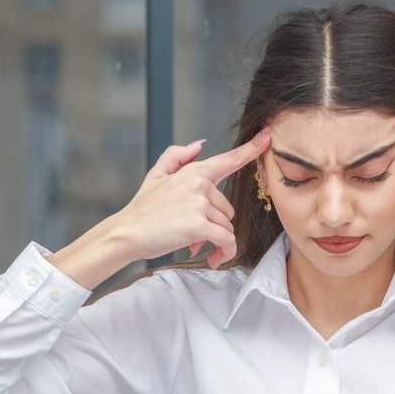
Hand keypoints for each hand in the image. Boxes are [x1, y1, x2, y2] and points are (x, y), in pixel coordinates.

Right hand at [112, 127, 272, 268]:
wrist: (126, 233)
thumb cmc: (142, 209)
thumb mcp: (156, 175)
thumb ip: (177, 156)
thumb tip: (200, 144)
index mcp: (193, 172)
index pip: (228, 159)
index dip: (252, 147)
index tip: (268, 136)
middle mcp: (199, 184)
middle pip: (227, 209)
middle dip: (214, 224)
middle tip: (193, 232)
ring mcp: (199, 203)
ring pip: (227, 227)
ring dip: (215, 240)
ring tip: (193, 242)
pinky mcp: (199, 224)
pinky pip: (226, 240)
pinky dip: (222, 252)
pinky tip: (210, 257)